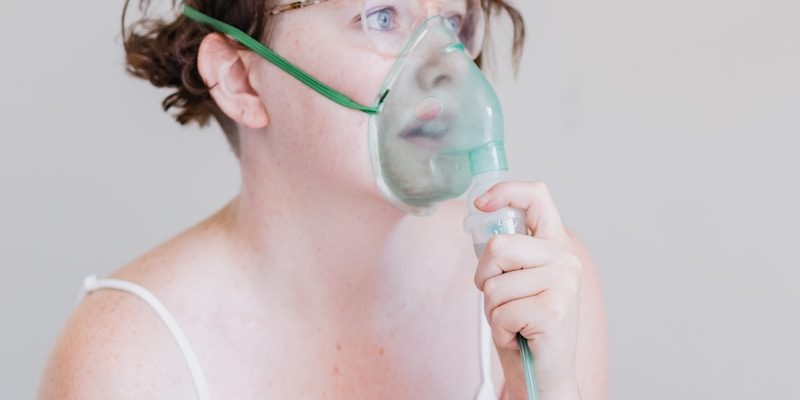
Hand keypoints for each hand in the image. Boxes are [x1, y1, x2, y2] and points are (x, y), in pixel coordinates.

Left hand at [473, 181, 582, 399]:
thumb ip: (507, 252)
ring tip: (514, 322)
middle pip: (498, 246)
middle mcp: (565, 259)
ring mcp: (563, 283)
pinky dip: (500, 330)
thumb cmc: (525, 326)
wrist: (543, 374)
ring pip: (495, 285)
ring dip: (493, 311)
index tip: (480, 204)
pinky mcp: (554, 310)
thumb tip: (480, 213)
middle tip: (501, 301)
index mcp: (555, 245)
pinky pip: (501, 311)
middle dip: (485, 278)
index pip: (537, 197)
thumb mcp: (515, 280)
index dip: (506, 191)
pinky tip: (519, 336)